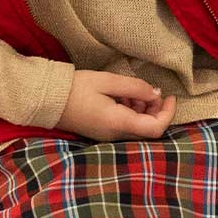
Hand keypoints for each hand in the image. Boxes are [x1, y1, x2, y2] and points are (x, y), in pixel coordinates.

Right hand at [57, 70, 179, 141]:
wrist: (48, 100)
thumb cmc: (77, 88)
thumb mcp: (108, 81)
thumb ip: (135, 87)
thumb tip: (156, 94)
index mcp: (118, 123)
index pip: (156, 128)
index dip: (168, 113)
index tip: (169, 96)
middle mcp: (115, 135)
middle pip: (148, 129)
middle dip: (154, 109)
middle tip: (148, 90)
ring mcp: (108, 136)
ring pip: (137, 127)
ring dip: (142, 109)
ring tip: (130, 91)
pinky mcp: (102, 133)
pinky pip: (125, 126)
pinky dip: (130, 112)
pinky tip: (121, 97)